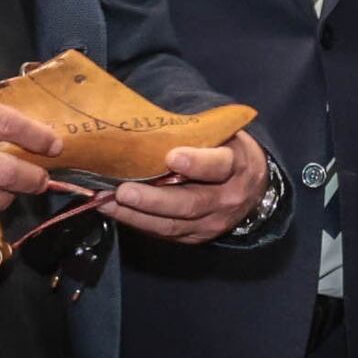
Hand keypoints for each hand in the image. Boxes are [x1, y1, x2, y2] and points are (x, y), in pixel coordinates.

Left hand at [98, 129, 268, 242]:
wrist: (253, 188)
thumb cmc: (226, 151)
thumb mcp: (222, 135)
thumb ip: (194, 133)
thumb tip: (146, 120)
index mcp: (236, 165)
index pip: (218, 165)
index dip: (196, 163)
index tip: (171, 157)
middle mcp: (226, 199)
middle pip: (190, 203)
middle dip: (153, 199)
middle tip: (123, 190)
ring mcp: (211, 223)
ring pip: (172, 224)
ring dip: (135, 214)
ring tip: (105, 202)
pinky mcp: (195, 237)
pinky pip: (164, 233)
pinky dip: (136, 222)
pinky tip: (114, 210)